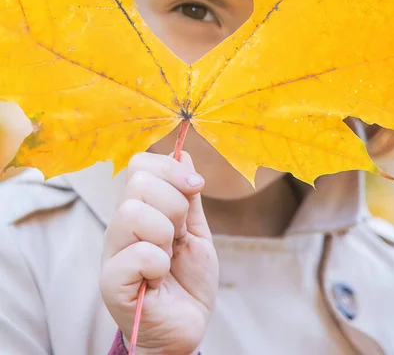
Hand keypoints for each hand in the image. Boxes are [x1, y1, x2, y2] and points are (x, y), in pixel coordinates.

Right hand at [100, 150, 218, 354]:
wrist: (186, 327)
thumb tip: (183, 152)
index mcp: (140, 207)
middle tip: (179, 234)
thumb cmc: (188, 280)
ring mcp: (112, 252)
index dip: (170, 168)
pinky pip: (138, 253)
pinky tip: (159, 277)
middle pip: (139, 182)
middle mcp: (120, 225)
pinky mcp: (111, 281)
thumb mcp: (197, 230)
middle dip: (175, 205)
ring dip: (165, 235)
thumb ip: (188, 195)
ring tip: (168, 257)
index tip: (196, 185)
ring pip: (133, 212)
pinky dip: (160, 263)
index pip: (139, 164)